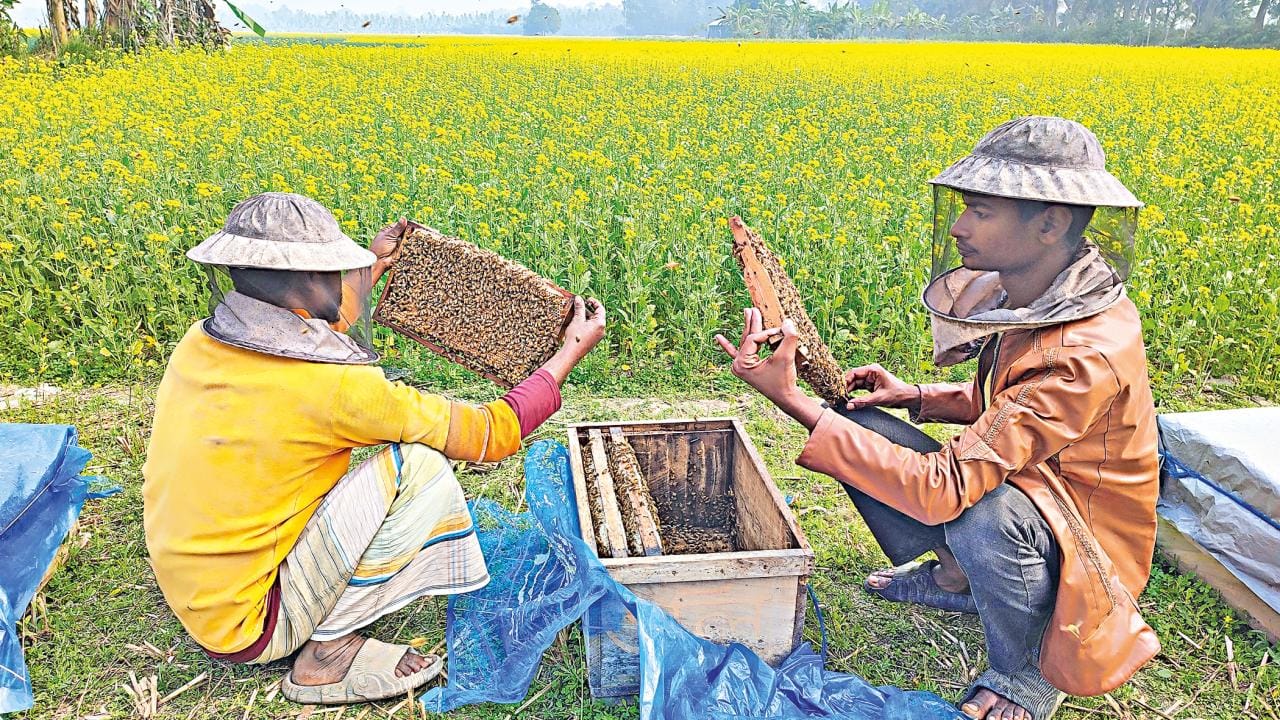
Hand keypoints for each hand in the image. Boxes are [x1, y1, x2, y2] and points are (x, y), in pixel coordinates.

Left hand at [370, 217, 423, 268]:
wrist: (378, 261)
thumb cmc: (380, 247)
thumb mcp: (389, 235)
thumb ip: (398, 228)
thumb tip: (404, 218)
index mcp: (390, 231)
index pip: (401, 225)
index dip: (408, 225)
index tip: (416, 225)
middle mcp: (396, 237)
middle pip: (407, 233)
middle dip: (412, 232)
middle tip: (421, 231)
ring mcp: (400, 245)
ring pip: (409, 240)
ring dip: (414, 240)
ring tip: (422, 238)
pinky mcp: (403, 252)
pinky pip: (410, 248)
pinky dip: (414, 247)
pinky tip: (420, 245)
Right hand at [561, 296, 605, 359]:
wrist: (572, 353)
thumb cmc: (576, 336)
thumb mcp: (577, 319)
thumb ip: (579, 308)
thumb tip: (579, 298)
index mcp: (600, 323)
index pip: (600, 308)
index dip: (594, 302)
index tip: (587, 299)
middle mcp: (602, 329)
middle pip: (598, 315)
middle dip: (589, 309)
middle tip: (581, 305)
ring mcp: (598, 336)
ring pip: (594, 322)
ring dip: (587, 316)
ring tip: (577, 313)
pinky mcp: (593, 340)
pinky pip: (592, 329)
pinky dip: (586, 323)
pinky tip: (578, 322)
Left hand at [715, 308, 821, 429]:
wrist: (786, 397)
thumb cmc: (784, 380)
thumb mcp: (786, 357)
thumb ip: (789, 338)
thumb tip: (788, 321)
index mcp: (742, 363)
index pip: (753, 339)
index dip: (768, 332)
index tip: (781, 331)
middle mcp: (738, 364)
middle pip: (746, 338)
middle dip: (751, 323)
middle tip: (752, 309)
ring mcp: (741, 366)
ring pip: (745, 342)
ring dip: (748, 327)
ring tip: (747, 312)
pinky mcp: (747, 367)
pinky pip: (736, 352)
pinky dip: (728, 345)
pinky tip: (718, 338)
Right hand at [844, 363, 915, 410]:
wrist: (908, 397)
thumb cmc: (897, 395)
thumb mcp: (879, 399)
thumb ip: (862, 402)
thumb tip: (848, 406)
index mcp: (873, 370)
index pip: (854, 373)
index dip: (845, 381)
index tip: (838, 390)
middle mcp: (870, 372)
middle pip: (853, 378)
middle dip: (845, 387)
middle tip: (838, 396)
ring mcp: (870, 378)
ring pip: (855, 383)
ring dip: (849, 390)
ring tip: (841, 398)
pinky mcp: (871, 384)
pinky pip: (859, 387)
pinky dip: (854, 392)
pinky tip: (848, 398)